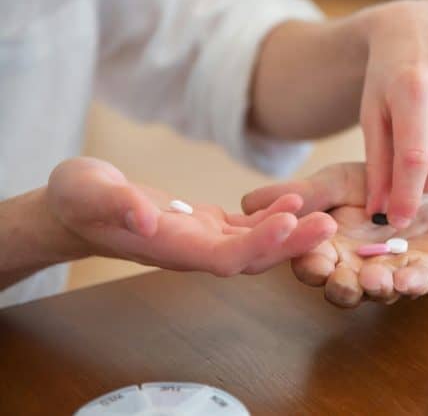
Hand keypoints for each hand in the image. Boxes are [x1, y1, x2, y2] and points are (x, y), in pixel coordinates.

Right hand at [46, 157, 335, 275]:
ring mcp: (201, 240)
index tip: (290, 223)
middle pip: (250, 256)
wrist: (75, 209)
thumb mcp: (88, 192)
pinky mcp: (205, 225)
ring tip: (325, 212)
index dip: (258, 244)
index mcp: (169, 247)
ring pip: (254, 244)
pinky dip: (270, 217)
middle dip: (290, 243)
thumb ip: (117, 205)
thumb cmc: (78, 199)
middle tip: (329, 223)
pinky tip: (294, 200)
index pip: (223, 257)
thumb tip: (146, 217)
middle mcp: (192, 250)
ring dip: (290, 231)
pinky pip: (245, 227)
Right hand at [242, 163, 427, 306]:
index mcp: (330, 250)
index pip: (311, 265)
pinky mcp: (427, 271)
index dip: (308, 264)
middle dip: (339, 286)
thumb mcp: (337, 182)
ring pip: (378, 293)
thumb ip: (303, 194)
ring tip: (373, 279)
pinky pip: (420, 283)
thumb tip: (246, 202)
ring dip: (374, 289)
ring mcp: (392, 273)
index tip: (310, 256)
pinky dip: (413, 284)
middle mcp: (357, 268)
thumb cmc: (376, 185)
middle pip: (341, 289)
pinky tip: (406, 278)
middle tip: (339, 277)